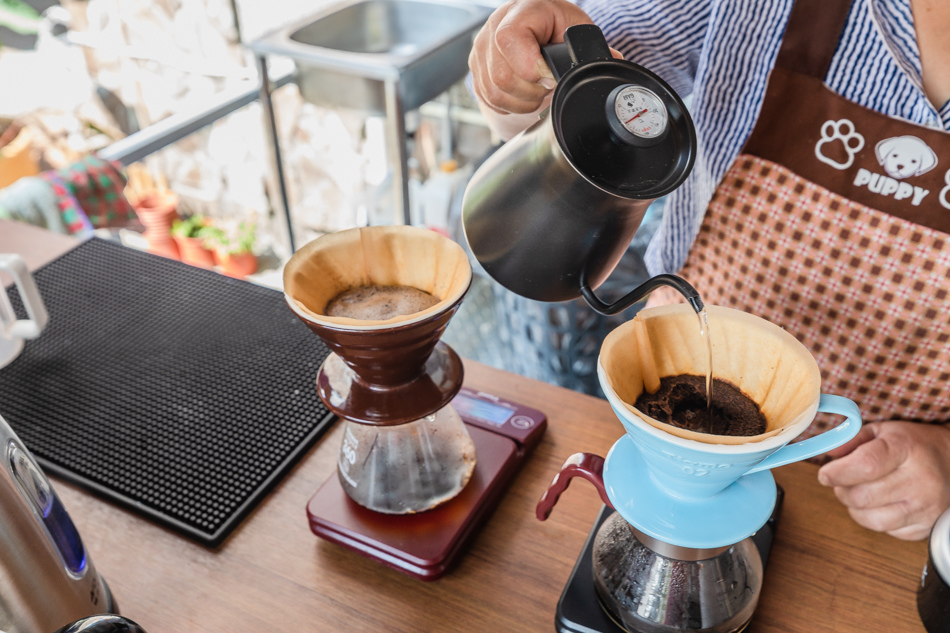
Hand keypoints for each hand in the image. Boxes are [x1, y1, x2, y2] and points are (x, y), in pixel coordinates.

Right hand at [468, 0, 621, 138]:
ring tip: (537, 91)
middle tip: (546, 86)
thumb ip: (591, 49)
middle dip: (530, 90)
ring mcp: (481, 48)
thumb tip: (613, 64)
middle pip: (502, 75)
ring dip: (521, 100)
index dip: (530, 66)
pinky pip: (489, 98)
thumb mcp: (578, 30)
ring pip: (495, 91)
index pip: (509, 39)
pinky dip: (510, 104)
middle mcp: (495, 25)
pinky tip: (523, 93)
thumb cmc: (557, 27)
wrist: (534, 29)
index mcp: (524, 9)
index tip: (549, 76)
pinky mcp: (475, 68)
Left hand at [817, 421, 949, 539]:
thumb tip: (829, 454)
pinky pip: (887, 531)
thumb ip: (851, 439)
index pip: (865, 465)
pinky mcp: (926, 527)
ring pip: (871, 519)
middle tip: (842, 482)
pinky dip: (874, 520)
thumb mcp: (883, 431)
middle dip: (841, 490)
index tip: (825, 474)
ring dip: (855, 508)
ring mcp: (926, 507)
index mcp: (906, 449)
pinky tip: (881, 504)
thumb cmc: (913, 446)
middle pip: (862, 496)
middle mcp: (920, 480)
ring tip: (860, 493)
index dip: (837, 473)